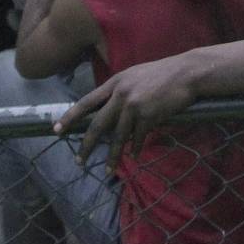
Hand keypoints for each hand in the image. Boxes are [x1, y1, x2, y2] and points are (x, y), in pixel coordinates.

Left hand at [56, 55, 199, 163]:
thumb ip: (121, 90)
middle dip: (86, 146)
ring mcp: (134, 105)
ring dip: (113, 156)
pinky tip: (134, 154)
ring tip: (108, 170)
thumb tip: (109, 110)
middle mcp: (121, 93)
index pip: (86, 102)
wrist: (187, 72)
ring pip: (118, 137)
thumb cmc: (164, 74)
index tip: (56, 130)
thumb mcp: (136, 76)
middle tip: (79, 161)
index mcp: (115, 82)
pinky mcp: (148, 115)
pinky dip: (135, 147)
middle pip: (97, 124)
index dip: (70, 117)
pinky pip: (138, 137)